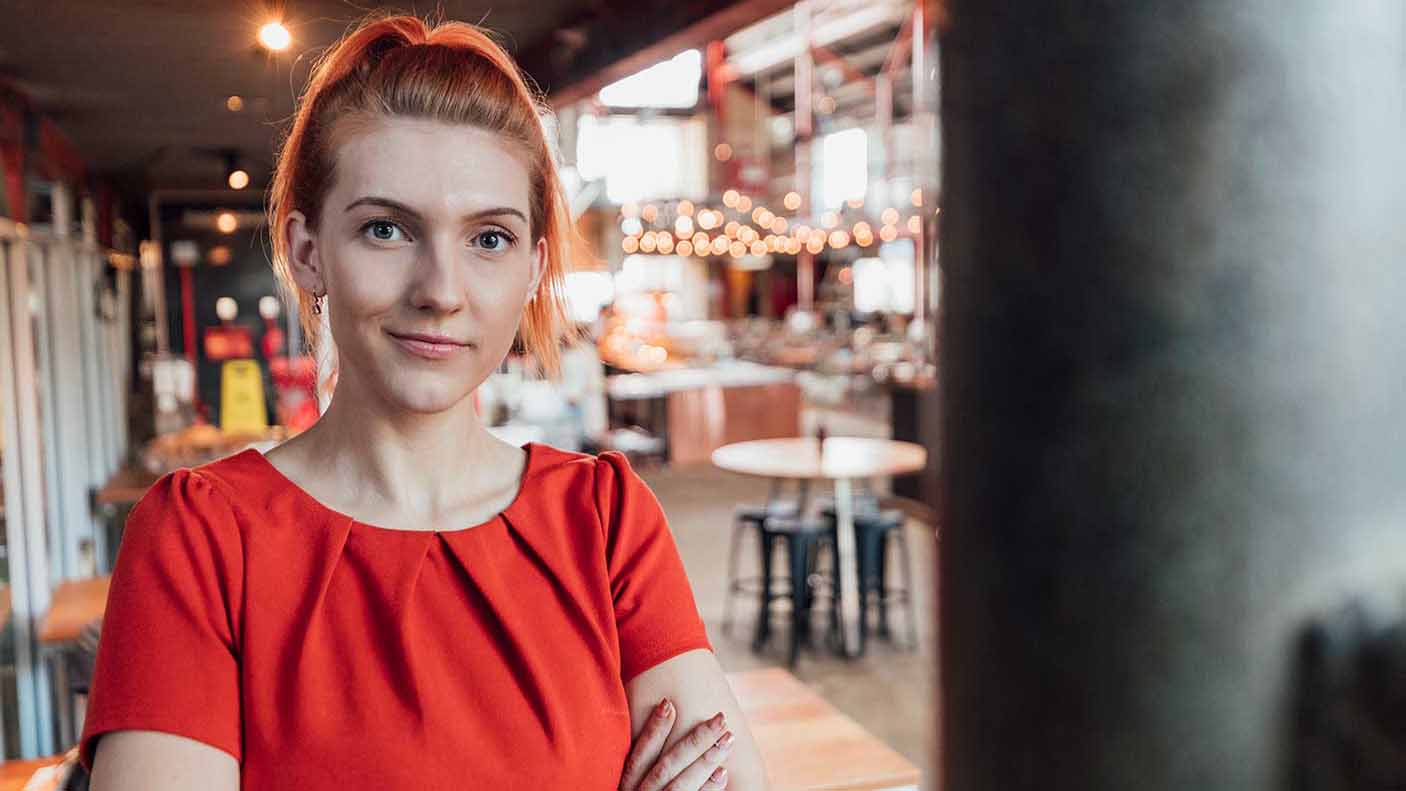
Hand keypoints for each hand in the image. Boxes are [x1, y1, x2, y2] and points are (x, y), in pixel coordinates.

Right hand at [618, 698, 735, 790]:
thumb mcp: (634, 790)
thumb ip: (645, 771)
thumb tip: (664, 726)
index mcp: (625, 790)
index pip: (639, 756)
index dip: (654, 731)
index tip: (669, 703)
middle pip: (667, 767)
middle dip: (695, 740)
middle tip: (720, 719)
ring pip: (680, 786)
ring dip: (706, 761)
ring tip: (727, 741)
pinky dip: (709, 790)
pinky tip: (723, 774)